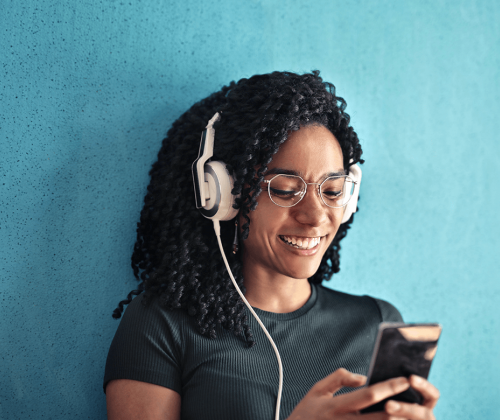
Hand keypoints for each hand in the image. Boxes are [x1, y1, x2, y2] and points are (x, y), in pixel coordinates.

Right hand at [286, 369, 438, 419]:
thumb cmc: (306, 413)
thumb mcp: (317, 390)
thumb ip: (339, 378)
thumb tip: (362, 377)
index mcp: (337, 406)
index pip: (368, 395)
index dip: (388, 387)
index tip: (403, 380)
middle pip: (381, 417)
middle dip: (401, 407)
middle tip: (419, 400)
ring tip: (414, 414)